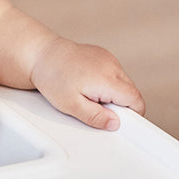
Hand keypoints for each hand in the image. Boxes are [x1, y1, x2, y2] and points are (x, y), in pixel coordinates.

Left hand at [29, 36, 144, 130]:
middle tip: (95, 106)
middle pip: (131, 92)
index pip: (136, 100)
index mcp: (107, 79)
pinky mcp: (104, 55)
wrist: (41, 54)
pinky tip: (88, 83)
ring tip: (89, 93)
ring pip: (123, 83)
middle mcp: (112, 66)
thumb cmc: (52, 77)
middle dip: (119, 105)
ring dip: (113, 93)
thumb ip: (95, 117)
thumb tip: (114, 124)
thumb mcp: (71, 105)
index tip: (118, 120)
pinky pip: (114, 74)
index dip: (131, 114)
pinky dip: (107, 82)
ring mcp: (109, 58)